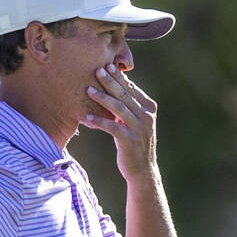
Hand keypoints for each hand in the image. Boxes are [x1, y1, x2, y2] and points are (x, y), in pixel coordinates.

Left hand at [84, 64, 158, 183]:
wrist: (142, 170)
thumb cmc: (135, 144)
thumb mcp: (135, 123)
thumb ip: (129, 107)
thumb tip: (116, 88)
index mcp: (149, 108)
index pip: (132, 89)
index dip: (120, 77)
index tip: (108, 65)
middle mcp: (146, 116)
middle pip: (125, 95)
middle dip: (110, 81)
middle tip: (97, 70)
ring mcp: (139, 128)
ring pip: (118, 108)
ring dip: (102, 98)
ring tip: (88, 89)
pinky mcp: (129, 140)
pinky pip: (111, 127)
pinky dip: (99, 121)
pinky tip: (87, 116)